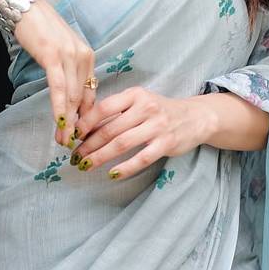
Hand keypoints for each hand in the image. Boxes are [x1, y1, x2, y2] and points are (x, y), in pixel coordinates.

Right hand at [10, 0, 95, 145]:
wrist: (24, 8)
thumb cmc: (40, 30)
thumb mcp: (61, 50)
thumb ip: (68, 70)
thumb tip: (67, 95)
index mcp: (88, 56)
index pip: (90, 92)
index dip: (85, 116)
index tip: (80, 134)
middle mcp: (84, 56)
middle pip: (82, 98)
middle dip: (77, 124)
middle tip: (71, 144)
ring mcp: (70, 56)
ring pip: (72, 96)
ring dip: (68, 120)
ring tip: (63, 139)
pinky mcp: (54, 56)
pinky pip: (59, 87)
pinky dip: (59, 106)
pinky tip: (59, 122)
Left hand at [70, 87, 210, 179]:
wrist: (195, 117)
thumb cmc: (160, 111)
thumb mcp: (139, 102)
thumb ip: (116, 112)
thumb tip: (84, 128)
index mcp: (135, 94)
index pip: (104, 107)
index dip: (85, 123)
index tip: (72, 135)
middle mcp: (146, 107)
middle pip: (110, 128)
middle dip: (88, 145)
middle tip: (74, 157)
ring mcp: (157, 126)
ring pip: (122, 144)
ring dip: (100, 157)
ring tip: (87, 166)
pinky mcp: (166, 143)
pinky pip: (141, 158)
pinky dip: (124, 168)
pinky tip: (112, 174)